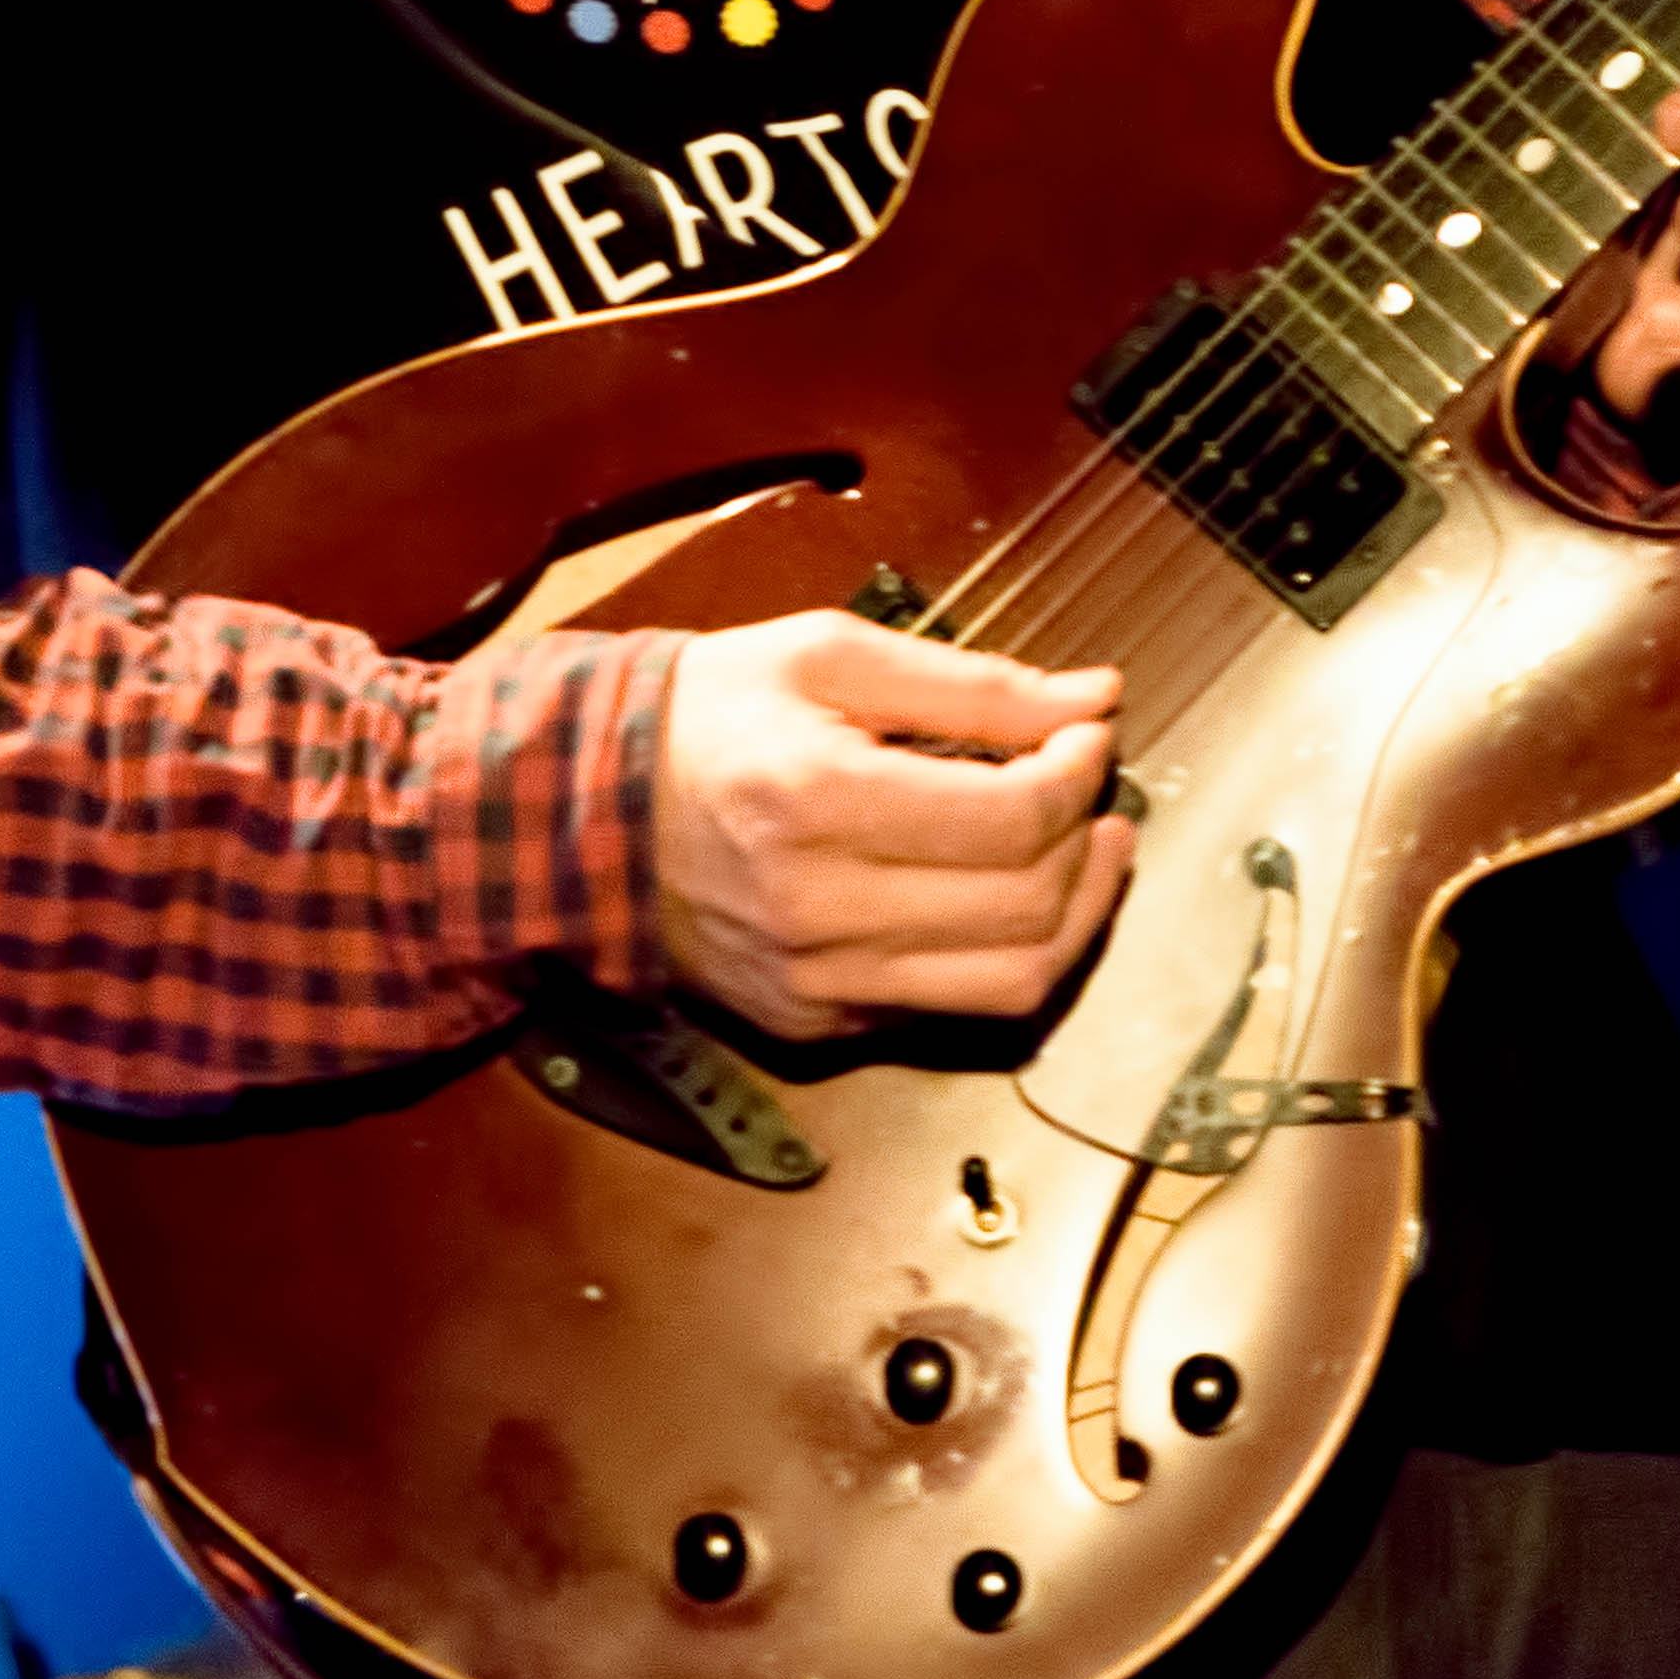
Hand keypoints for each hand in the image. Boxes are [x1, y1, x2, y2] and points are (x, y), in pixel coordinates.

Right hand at [649, 617, 1135, 1039]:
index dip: (1079, 773)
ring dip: (1074, 916)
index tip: (1088, 732)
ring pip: (1010, 985)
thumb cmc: (710, 715)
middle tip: (1092, 789)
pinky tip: (1004, 893)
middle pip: (1027, 908)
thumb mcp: (831, 656)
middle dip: (1088, 843)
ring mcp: (816, 982)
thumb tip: (1094, 698)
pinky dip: (1004, 955)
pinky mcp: (815, 1022)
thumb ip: (973, 684)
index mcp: (819, 800)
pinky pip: (951, 1010)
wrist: (585, 809)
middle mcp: (818, 910)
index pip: (1014, 818)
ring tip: (1082, 850)